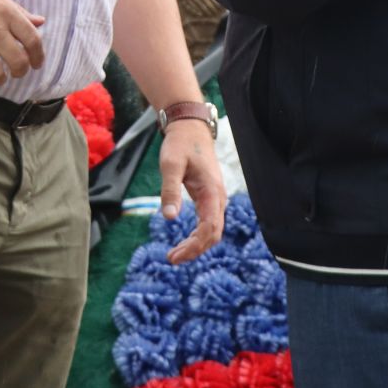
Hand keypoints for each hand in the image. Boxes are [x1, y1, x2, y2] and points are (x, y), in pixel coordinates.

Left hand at [157, 119, 226, 263]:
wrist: (190, 128)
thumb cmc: (180, 144)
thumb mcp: (170, 164)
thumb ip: (170, 190)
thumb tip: (169, 218)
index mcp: (212, 192)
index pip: (209, 229)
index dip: (194, 246)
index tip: (175, 255)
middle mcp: (218, 198)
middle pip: (213, 234)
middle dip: (195, 250)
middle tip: (171, 259)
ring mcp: (215, 198)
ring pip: (212, 230)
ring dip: (196, 245)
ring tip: (175, 254)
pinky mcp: (209, 197)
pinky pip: (208, 223)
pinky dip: (197, 236)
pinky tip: (184, 241)